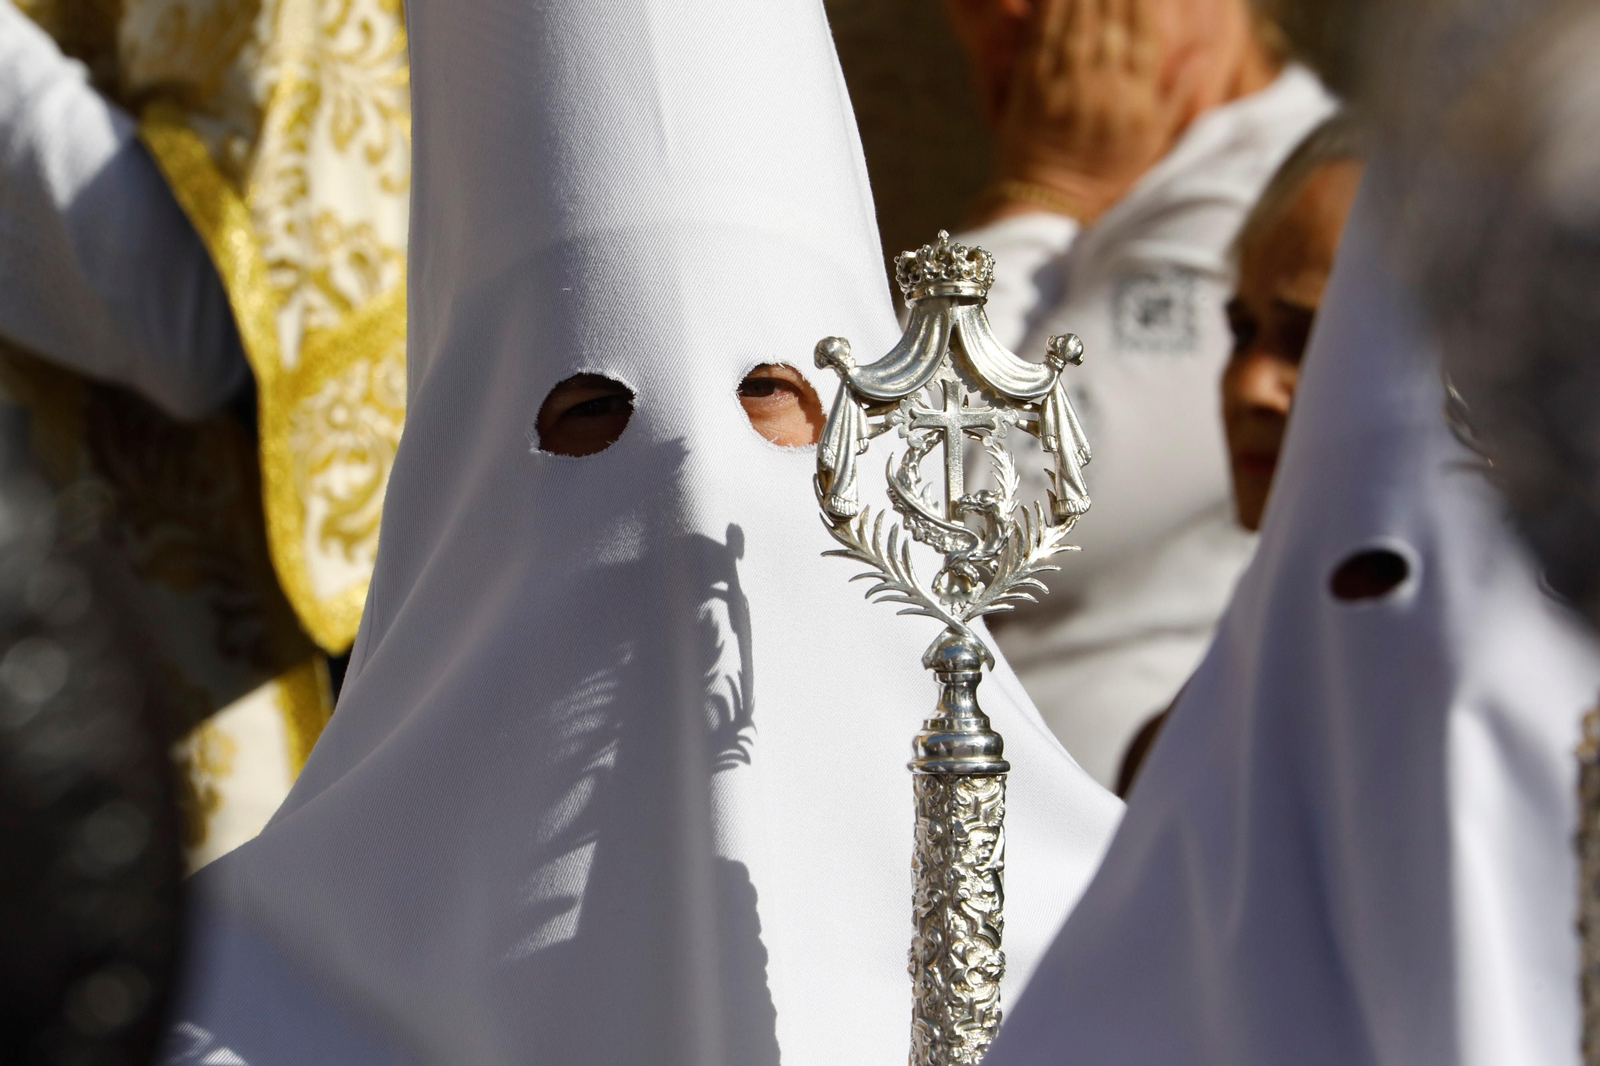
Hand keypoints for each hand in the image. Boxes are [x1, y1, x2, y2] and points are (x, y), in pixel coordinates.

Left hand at [983, 0, 1205, 224]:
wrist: (1052, 203)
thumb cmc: (1106, 173)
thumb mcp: (1151, 140)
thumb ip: (1175, 94)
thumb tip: (1203, 52)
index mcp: (1137, 99)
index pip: (1148, 32)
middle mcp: (1105, 88)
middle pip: (1114, 19)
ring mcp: (1067, 88)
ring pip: (1079, 23)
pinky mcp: (1032, 89)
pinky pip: (1042, 40)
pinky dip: (1049, 10)